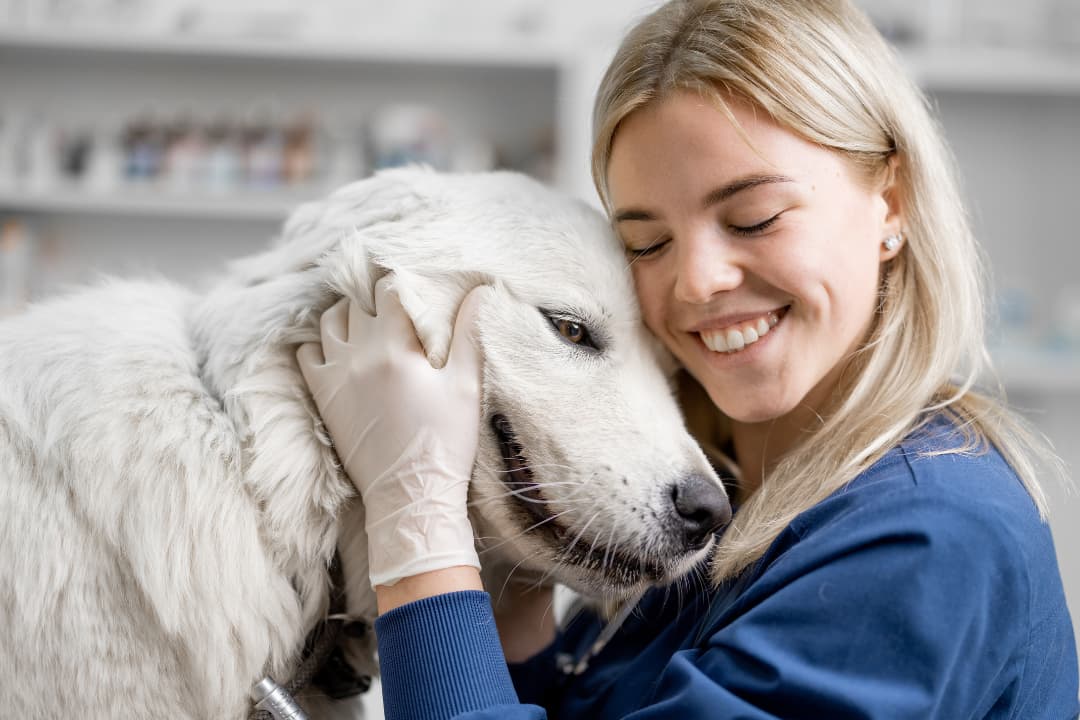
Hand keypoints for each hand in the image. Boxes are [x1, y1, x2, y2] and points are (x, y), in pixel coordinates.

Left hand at [297, 279, 486, 589]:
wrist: (410, 494)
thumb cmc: (446, 442)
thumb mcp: (467, 385)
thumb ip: (470, 333)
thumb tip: (481, 290)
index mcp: (394, 346)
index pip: (389, 289)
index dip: (404, 283)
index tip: (416, 288)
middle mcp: (357, 354)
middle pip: (357, 301)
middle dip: (376, 296)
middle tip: (396, 304)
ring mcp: (335, 375)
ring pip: (329, 321)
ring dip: (348, 314)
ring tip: (370, 322)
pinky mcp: (323, 397)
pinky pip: (306, 353)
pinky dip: (320, 344)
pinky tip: (343, 349)